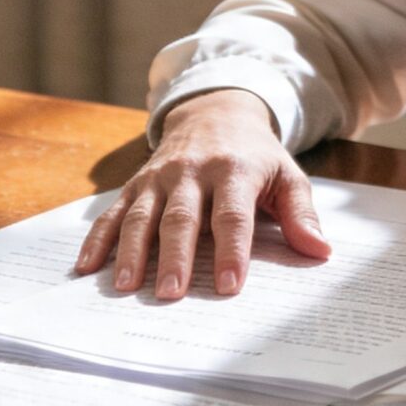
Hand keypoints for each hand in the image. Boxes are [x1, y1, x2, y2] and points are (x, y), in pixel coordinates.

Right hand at [72, 89, 331, 298]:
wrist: (216, 110)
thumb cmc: (256, 155)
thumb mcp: (287, 175)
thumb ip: (301, 214)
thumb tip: (320, 251)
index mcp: (234, 170)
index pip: (232, 215)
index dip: (230, 251)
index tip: (229, 286)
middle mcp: (192, 171)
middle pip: (181, 218)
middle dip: (174, 257)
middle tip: (170, 295)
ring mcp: (160, 177)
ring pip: (142, 215)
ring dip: (131, 252)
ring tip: (125, 287)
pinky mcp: (138, 183)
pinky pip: (114, 212)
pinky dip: (98, 239)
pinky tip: (86, 267)